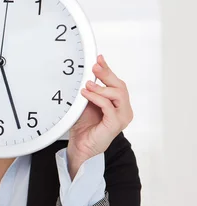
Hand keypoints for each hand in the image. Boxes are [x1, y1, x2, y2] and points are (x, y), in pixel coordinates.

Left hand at [67, 54, 132, 178]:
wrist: (81, 146)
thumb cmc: (84, 127)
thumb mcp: (87, 103)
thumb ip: (91, 91)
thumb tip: (88, 74)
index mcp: (119, 104)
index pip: (117, 83)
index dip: (108, 70)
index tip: (99, 59)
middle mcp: (124, 110)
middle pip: (120, 86)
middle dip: (106, 74)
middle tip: (94, 67)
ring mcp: (122, 117)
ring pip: (118, 94)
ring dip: (101, 87)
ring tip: (86, 85)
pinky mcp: (115, 124)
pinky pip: (108, 106)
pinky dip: (97, 97)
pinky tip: (86, 94)